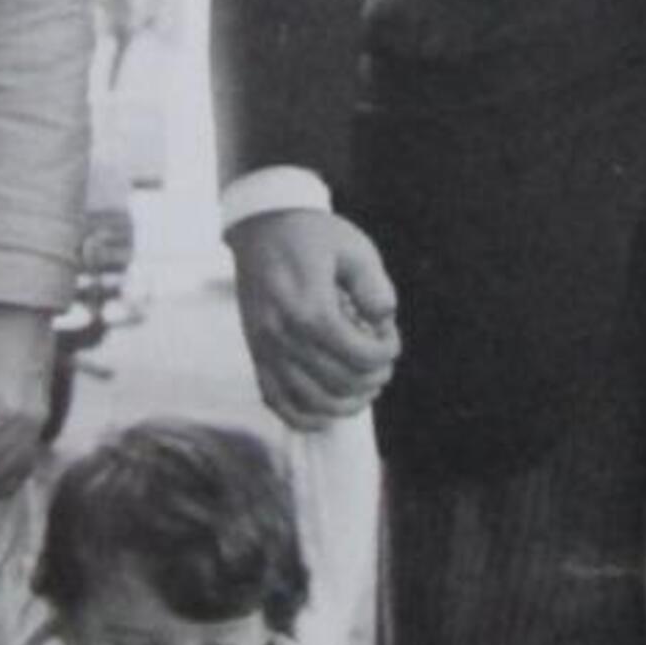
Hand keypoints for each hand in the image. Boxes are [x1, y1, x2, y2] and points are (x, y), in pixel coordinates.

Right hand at [228, 210, 399, 427]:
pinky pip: (278, 403)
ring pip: (313, 402)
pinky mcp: (256, 355)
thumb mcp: (353, 249)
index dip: (386, 352)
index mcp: (309, 308)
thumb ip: (374, 287)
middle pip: (341, 382)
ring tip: (365, 387)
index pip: (359, 355)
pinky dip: (306, 417)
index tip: (390, 335)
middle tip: (382, 361)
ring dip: (347, 403)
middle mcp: (283, 335)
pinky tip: (329, 410)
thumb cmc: (313, 236)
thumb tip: (384, 322)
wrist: (262, 227)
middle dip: (373, 377)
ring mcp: (265, 349)